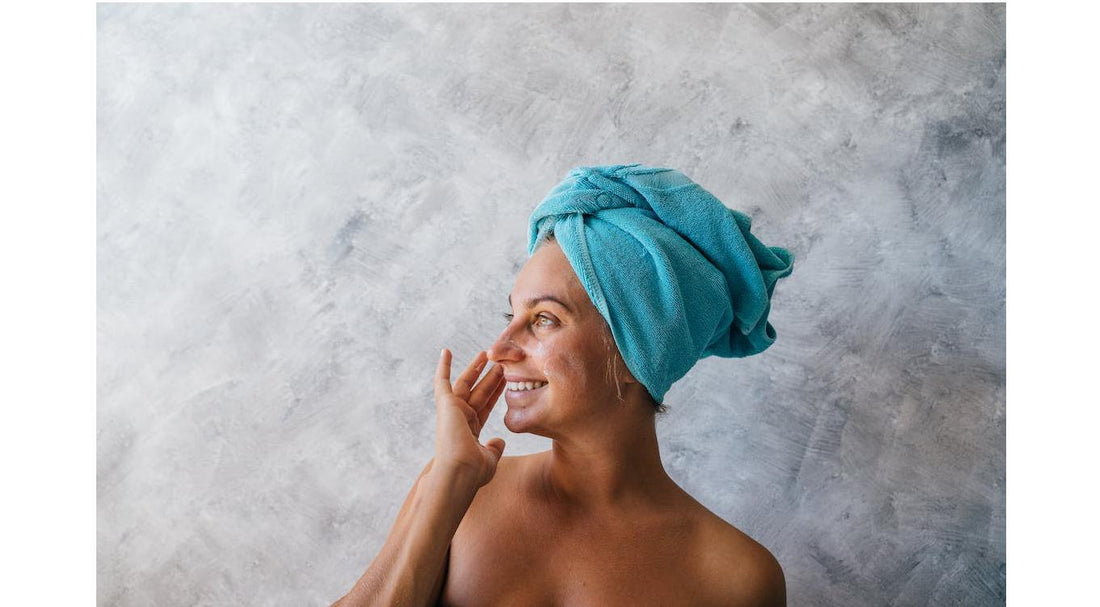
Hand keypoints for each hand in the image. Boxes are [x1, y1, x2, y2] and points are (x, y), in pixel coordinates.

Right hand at [433, 348, 506, 486]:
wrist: (460, 473)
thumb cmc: (473, 472)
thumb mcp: (489, 459)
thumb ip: (494, 448)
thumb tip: (498, 442)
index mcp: (471, 431)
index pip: (485, 406)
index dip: (495, 392)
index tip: (505, 379)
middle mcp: (461, 419)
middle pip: (478, 392)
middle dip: (490, 377)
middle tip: (500, 362)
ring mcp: (452, 411)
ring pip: (466, 384)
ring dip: (476, 369)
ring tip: (487, 353)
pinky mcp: (445, 405)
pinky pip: (442, 382)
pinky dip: (443, 366)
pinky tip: (446, 351)